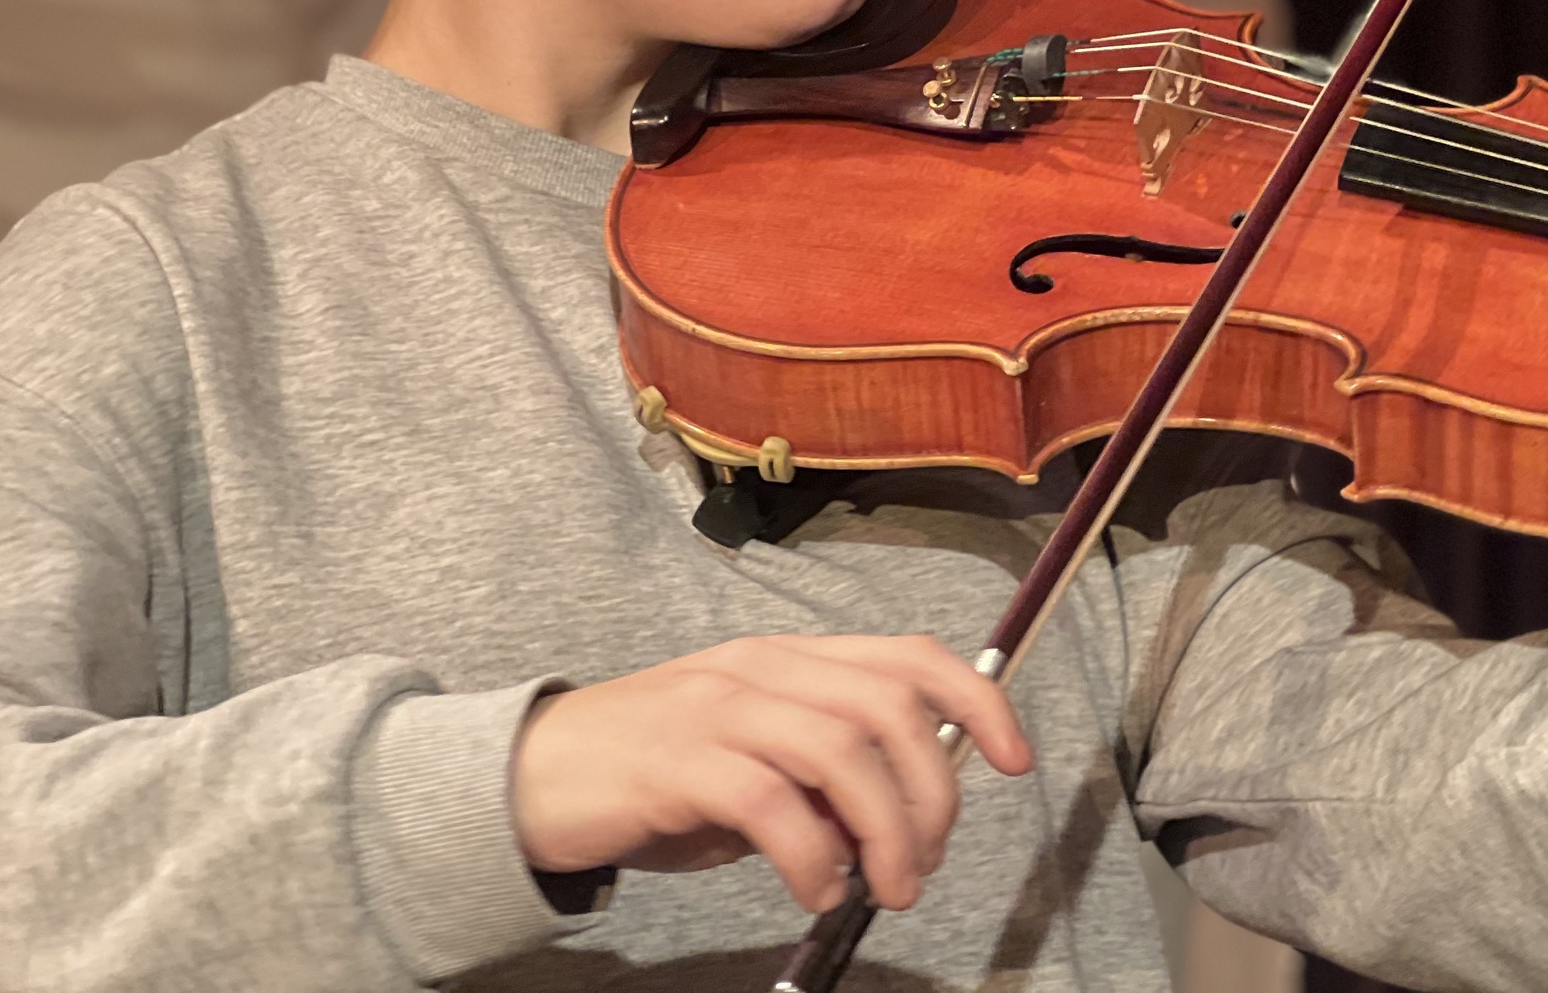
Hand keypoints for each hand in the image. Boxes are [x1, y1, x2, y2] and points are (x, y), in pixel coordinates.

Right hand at [508, 634, 1030, 913]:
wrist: (534, 777)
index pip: (908, 656)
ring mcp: (718, 707)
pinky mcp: (677, 761)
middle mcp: (762, 668)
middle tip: (920, 864)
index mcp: (789, 659)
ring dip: (883, 831)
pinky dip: (812, 855)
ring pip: (841, 751)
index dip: (976, 701)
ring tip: (881, 889)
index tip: (1014, 760)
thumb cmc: (653, 775)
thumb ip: (823, 775)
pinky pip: (771, 803)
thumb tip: (899, 818)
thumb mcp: (753, 762)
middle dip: (931, 794)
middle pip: (888, 708)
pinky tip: (815, 891)